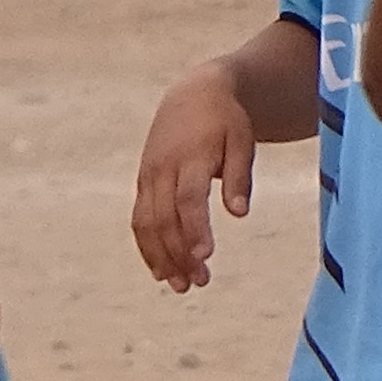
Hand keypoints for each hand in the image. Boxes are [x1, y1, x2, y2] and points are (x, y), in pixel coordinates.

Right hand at [131, 60, 256, 289]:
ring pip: (146, 223)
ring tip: (182, 286)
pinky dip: (148, 247)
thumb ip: (239, 177)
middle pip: (165, 218)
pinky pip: (140, 220)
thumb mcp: (242, 141)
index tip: (205, 257)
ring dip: (162, 257)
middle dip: (179, 253)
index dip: (195, 229)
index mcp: (191, 156)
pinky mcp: (143, 184)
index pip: (189, 199)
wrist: (192, 94)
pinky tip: (163, 271)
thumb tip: (239, 214)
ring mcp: (149, 177)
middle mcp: (163, 168)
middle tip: (199, 282)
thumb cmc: (225, 121)